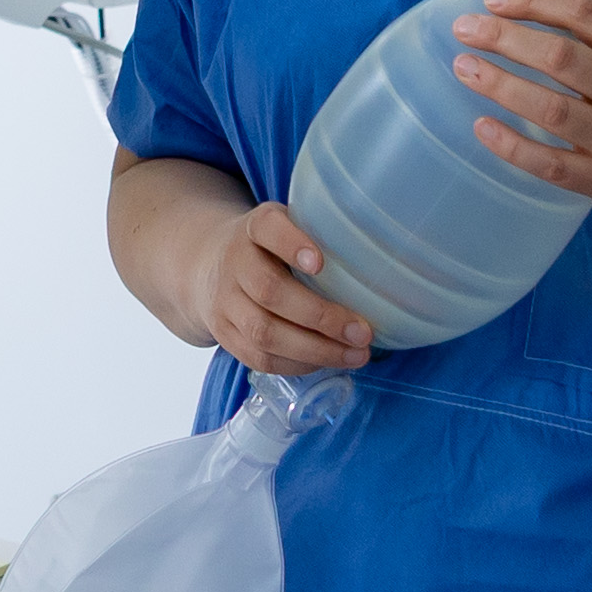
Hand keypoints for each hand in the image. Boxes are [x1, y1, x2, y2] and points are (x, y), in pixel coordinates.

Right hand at [175, 199, 376, 386]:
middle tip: (363, 331)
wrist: (208, 267)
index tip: (321, 263)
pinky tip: (326, 362)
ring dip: (315, 350)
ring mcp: (224, 302)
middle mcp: (234, 263)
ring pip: (264, 332)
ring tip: (356, 355)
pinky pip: (259, 358)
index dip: (291, 243)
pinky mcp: (224, 335)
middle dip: (321, 316)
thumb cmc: (268, 249)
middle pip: (269, 290)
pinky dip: (297, 365)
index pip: (267, 227)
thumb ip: (320, 234)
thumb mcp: (286, 226)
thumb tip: (382, 263)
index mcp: (253, 229)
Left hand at [457, 0, 591, 226]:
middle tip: (465, 28)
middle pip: (563, 59)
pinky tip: (482, 126)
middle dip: (506, 38)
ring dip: (501, 85)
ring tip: (463, 66)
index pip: (590, 16)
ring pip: (552, 109)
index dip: (537, 2)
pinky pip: (552, 164)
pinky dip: (513, 146)